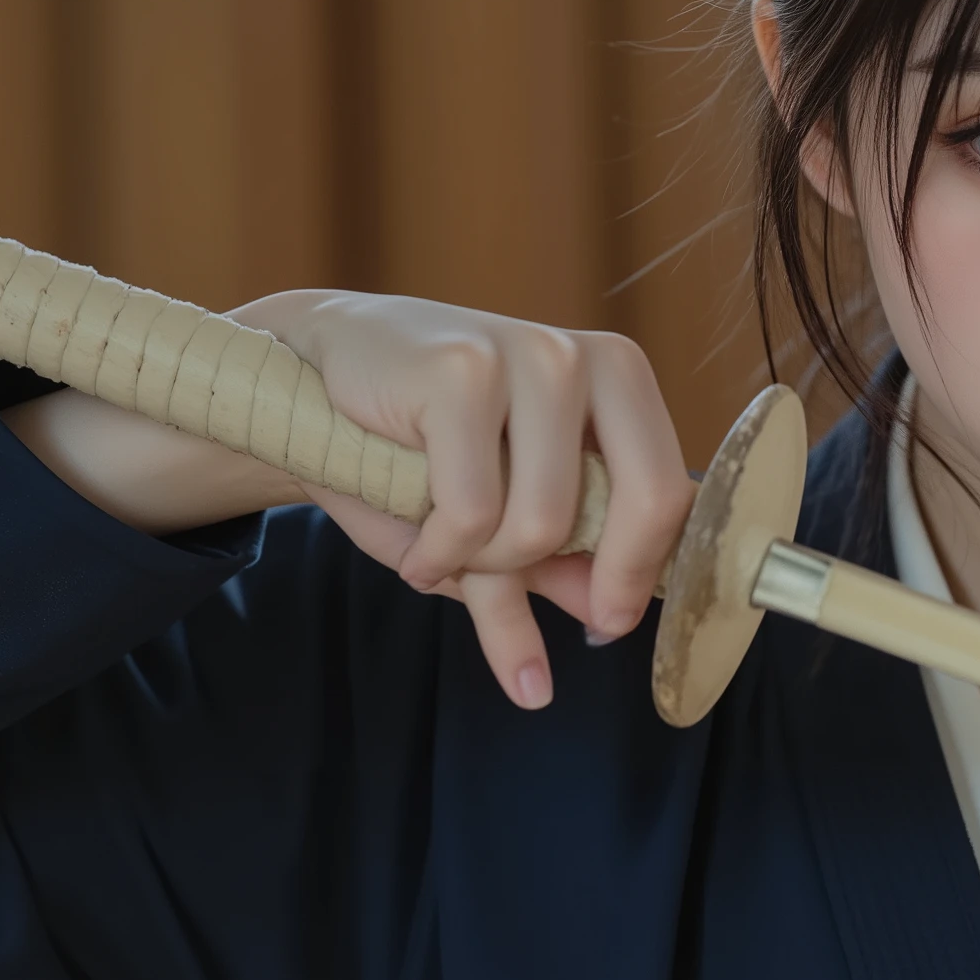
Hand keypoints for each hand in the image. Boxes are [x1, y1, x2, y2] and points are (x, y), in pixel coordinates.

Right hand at [248, 293, 691, 709]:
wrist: (308, 372)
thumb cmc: (415, 447)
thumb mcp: (498, 521)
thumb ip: (553, 568)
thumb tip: (605, 624)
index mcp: (620, 381)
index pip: (671, 493)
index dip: (645, 572)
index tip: (609, 622)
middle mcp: (588, 359)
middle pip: (643, 503)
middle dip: (592, 578)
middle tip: (547, 607)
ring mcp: (529, 355)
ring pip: (544, 523)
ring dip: (483, 566)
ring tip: (444, 551)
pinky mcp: (464, 369)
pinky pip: (472, 511)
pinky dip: (437, 552)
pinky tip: (415, 545)